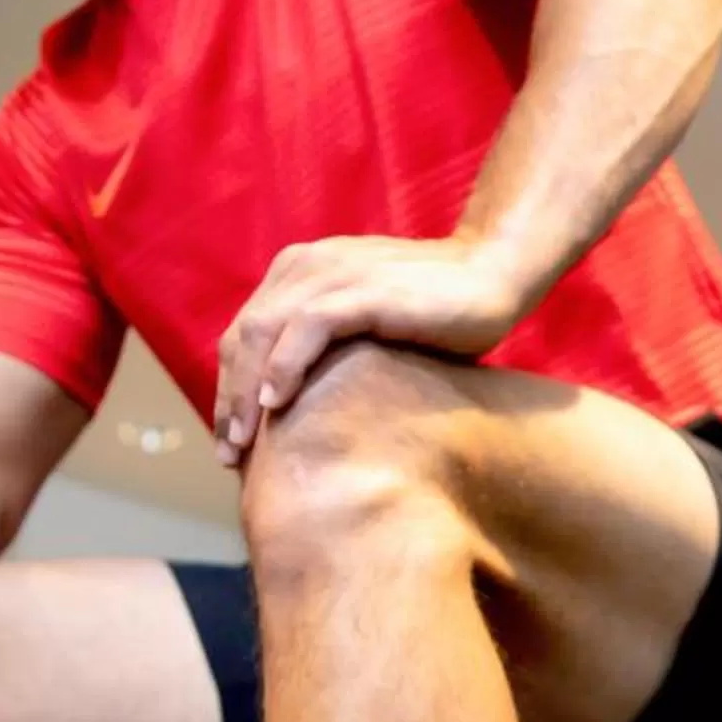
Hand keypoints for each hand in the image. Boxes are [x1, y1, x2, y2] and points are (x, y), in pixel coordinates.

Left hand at [211, 233, 530, 467]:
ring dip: (246, 391)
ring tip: (244, 441)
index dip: (229, 388)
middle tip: (228, 454)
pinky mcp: (362, 290)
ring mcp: (333, 274)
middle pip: (242, 337)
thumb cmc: (436, 313)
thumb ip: (330, 351)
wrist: (492, 276)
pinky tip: (276, 404)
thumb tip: (301, 411)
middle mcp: (307, 267)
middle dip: (229, 398)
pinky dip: (284, 366)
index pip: (244, 335)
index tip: (231, 441)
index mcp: (301, 273)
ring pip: (262, 333)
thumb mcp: (367, 329)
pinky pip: (307, 328)